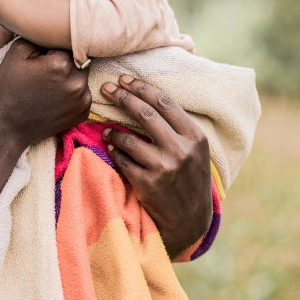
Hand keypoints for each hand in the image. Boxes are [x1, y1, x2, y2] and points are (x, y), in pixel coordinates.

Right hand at [0, 38, 90, 148]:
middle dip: (65, 59)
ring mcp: (83, 99)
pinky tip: (54, 97)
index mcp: (62, 64)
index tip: (43, 54)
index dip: (54, 45)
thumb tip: (56, 29)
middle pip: (79, 57)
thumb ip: (40, 35)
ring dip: (70, 75)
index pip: (68, 41)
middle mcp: (78, 81)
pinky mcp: (84, 112)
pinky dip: (72, 91)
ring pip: (82, 74)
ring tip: (48, 84)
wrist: (6, 126)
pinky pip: (82, 92)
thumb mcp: (17, 52)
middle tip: (45, 69)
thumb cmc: (8, 87)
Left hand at [100, 75, 211, 257]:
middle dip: (121, 97)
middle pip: (144, 114)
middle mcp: (181, 149)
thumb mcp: (195, 150)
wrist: (190, 220)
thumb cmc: (189, 178)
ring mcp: (164, 167)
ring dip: (112, 131)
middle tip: (105, 88)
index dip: (141, 88)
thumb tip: (145, 98)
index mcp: (194, 136)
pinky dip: (115, 153)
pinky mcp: (148, 183)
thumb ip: (177, 128)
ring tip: (105, 130)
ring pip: (128, 138)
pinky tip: (113, 151)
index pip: (163, 103)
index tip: (124, 79)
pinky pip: (122, 160)